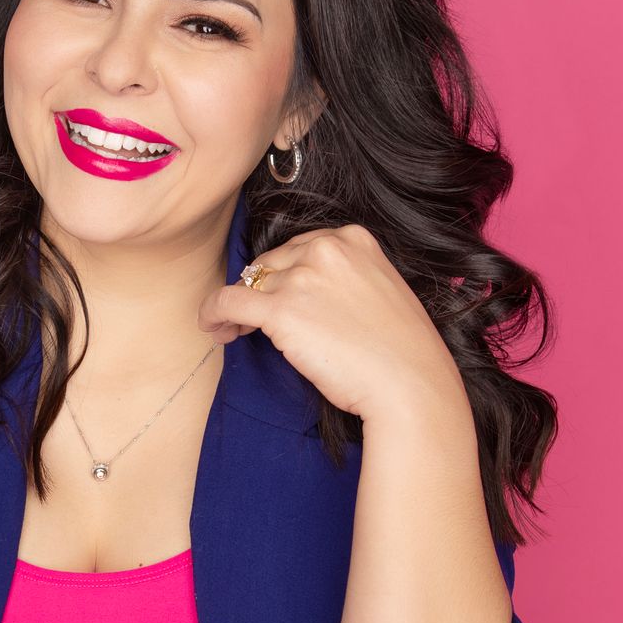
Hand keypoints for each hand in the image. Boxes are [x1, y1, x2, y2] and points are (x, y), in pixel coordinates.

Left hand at [196, 221, 462, 424]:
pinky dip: (213, 314)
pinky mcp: (280, 310)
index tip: (279, 298)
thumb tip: (305, 296)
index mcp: (354, 237)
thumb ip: (344, 280)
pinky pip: (226, 301)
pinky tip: (215, 329)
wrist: (409, 384)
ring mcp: (302, 276)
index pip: (299, 248)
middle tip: (255, 322)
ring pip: (247, 284)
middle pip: (271, 264)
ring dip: (237, 308)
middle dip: (260, 291)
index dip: (283, 276)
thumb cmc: (400, 351)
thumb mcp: (380, 291)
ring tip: (235, 331)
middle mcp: (326, 248)